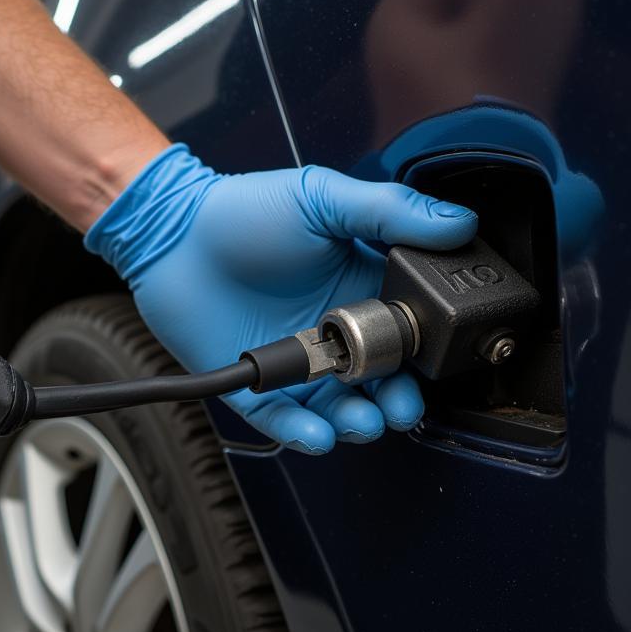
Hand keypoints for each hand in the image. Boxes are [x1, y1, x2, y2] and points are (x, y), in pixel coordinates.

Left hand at [86, 145, 477, 452]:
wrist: (172, 233)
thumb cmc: (243, 211)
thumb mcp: (323, 198)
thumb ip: (390, 211)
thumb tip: (460, 223)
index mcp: (358, 287)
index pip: (409, 331)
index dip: (425, 352)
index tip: (436, 361)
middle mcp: (333, 330)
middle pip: (381, 380)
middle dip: (397, 400)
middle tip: (399, 404)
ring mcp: (295, 360)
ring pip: (339, 409)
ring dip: (357, 423)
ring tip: (363, 421)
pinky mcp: (255, 384)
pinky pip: (283, 421)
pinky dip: (302, 434)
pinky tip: (317, 434)